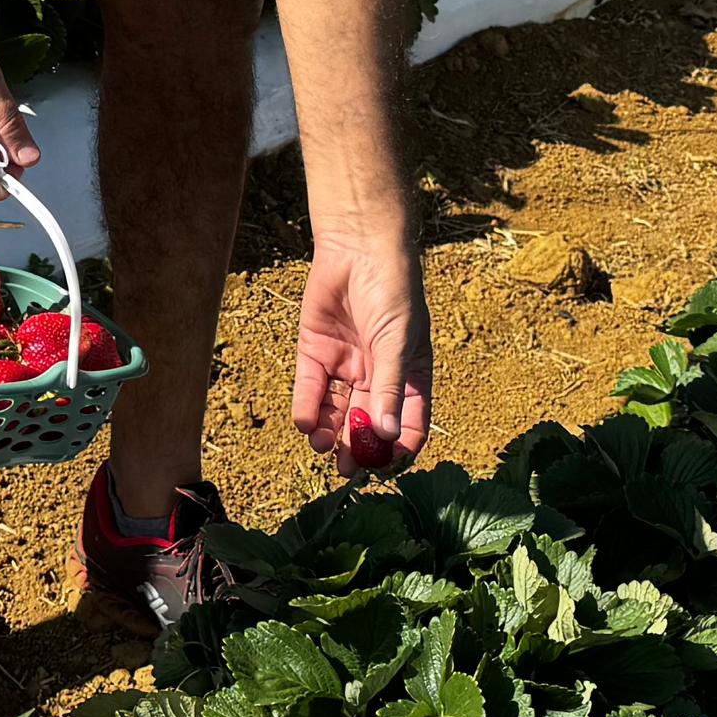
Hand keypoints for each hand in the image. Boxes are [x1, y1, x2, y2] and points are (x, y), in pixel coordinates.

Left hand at [293, 228, 428, 473]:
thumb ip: (389, 388)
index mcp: (409, 375)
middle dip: (358, 448)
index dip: (399, 448)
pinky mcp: (316, 352)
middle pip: (367, 423)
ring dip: (331, 433)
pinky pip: (311, 389)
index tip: (384, 469)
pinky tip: (307, 424)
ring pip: (337, 411)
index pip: (409, 423)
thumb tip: (390, 434)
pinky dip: (308, 409)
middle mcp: (378, 375)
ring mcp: (346, 365)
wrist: (358, 246)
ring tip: (324, 449)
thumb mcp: (396, 341)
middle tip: (346, 470)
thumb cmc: (392, 290)